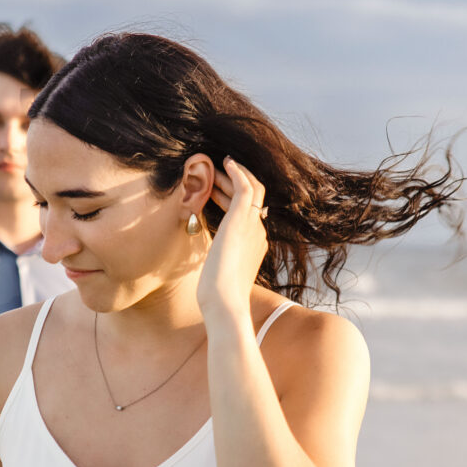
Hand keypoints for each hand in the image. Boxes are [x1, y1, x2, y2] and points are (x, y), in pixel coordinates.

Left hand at [197, 156, 268, 318]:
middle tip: (213, 174)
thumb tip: (208, 257)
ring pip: (250, 189)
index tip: (214, 192)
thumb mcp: (218, 272)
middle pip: (252, 198)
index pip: (248, 213)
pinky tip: (226, 163)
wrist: (224, 303)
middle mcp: (259, 232)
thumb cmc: (216, 295)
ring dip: (233, 176)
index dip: (230, 199)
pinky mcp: (243, 221)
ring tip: (215, 167)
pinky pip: (246, 187)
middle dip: (231, 184)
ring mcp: (253, 226)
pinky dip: (238, 173)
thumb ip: (217, 258)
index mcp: (255, 244)